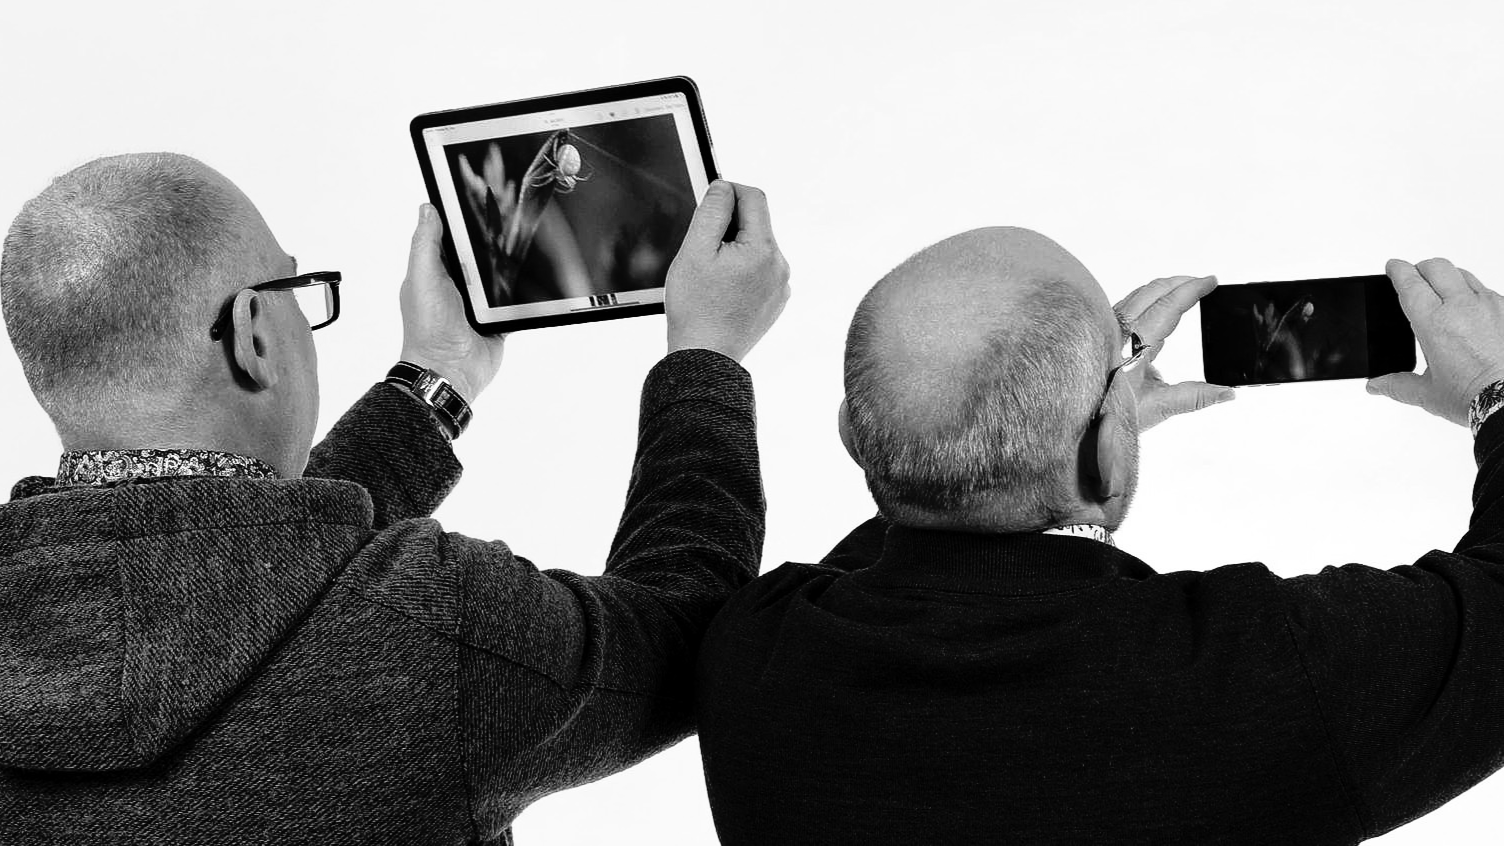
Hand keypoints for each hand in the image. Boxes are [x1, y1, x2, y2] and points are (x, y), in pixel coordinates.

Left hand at [399, 204, 506, 401]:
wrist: (450, 371)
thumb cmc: (429, 327)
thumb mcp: (423, 278)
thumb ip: (425, 244)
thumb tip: (427, 208)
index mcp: (434, 272)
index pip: (447, 237)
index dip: (458, 219)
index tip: (475, 197)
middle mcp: (456, 285)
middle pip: (476, 254)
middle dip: (489, 241)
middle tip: (509, 218)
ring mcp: (478, 304)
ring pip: (496, 275)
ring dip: (506, 267)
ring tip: (523, 245)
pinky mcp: (497, 320)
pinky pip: (512, 300)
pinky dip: (519, 293)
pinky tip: (530, 278)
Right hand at [664, 181, 790, 361]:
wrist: (705, 358)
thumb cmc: (696, 308)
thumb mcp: (695, 251)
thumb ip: (711, 211)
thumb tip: (723, 186)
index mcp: (764, 250)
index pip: (754, 197)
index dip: (728, 191)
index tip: (708, 202)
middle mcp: (780, 266)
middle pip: (756, 224)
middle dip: (728, 226)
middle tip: (701, 250)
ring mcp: (781, 286)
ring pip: (757, 248)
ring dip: (734, 250)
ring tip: (710, 276)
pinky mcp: (775, 302)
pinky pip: (759, 272)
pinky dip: (741, 271)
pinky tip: (721, 291)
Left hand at [1114, 274, 1234, 430]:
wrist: (1080, 420)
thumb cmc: (1109, 415)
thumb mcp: (1157, 408)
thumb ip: (1195, 397)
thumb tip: (1228, 393)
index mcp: (1131, 346)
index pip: (1167, 307)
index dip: (1191, 290)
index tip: (1211, 281)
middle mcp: (1116, 332)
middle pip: (1151, 292)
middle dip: (1179, 282)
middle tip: (1202, 281)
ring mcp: (1105, 330)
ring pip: (1135, 297)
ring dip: (1161, 289)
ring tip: (1183, 288)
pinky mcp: (1101, 335)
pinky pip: (1125, 307)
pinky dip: (1145, 299)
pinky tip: (1155, 305)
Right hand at [1366, 258, 1503, 425]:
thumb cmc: (1475, 398)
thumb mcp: (1427, 394)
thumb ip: (1397, 385)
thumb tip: (1377, 385)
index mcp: (1434, 324)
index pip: (1410, 282)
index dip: (1397, 270)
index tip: (1393, 267)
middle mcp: (1462, 307)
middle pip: (1437, 267)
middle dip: (1421, 268)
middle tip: (1414, 277)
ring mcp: (1490, 305)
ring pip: (1463, 274)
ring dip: (1447, 278)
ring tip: (1442, 294)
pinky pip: (1487, 290)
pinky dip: (1473, 294)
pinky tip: (1469, 311)